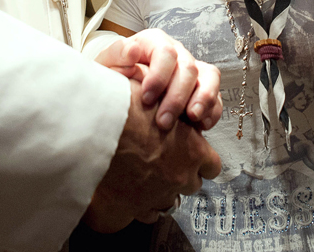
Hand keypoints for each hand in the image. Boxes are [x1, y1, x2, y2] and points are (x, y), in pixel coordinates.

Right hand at [83, 80, 221, 231]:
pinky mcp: (132, 207)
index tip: (191, 154)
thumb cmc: (128, 105)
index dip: (200, 159)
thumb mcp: (161, 98)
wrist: (101, 123)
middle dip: (180, 174)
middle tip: (163, 160)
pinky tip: (129, 192)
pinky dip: (140, 206)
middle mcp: (179, 177)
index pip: (212, 166)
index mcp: (193, 151)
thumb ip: (172, 110)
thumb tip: (170, 106)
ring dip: (160, 191)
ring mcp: (157, 195)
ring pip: (168, 203)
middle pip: (192, 185)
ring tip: (144, 176)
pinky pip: (145, 215)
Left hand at [95, 28, 221, 129]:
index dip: (159, 76)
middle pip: (188, 68)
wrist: (118, 92)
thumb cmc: (113, 76)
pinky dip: (212, 111)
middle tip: (163, 122)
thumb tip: (133, 50)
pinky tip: (202, 126)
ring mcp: (192, 69)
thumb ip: (117, 54)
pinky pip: (216, 96)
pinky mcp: (202, 88)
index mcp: (154, 42)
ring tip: (192, 119)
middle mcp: (177, 53)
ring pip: (209, 77)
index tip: (146, 99)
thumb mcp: (107, 64)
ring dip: (203, 99)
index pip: (165, 52)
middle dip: (177, 97)